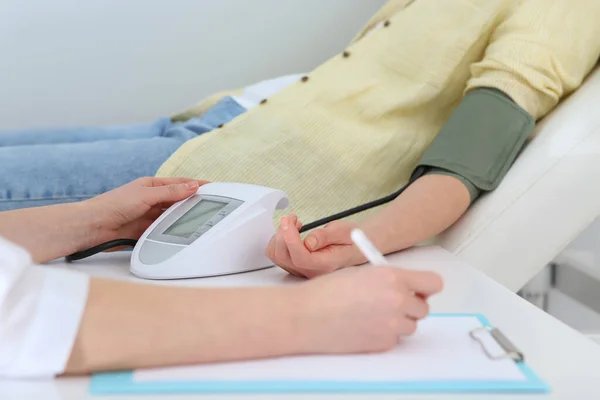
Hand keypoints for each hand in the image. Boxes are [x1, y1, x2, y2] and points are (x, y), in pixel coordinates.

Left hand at [80, 177, 207, 249]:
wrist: (93, 227)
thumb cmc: (113, 204)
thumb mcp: (146, 194)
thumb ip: (171, 192)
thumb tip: (192, 186)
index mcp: (151, 186)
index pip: (179, 184)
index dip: (196, 185)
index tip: (212, 186)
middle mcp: (152, 200)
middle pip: (178, 201)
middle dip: (193, 202)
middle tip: (211, 205)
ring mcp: (149, 216)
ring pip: (173, 216)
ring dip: (183, 218)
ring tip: (201, 220)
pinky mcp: (146, 232)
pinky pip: (164, 231)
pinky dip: (173, 231)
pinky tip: (183, 233)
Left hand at [266, 214, 365, 277]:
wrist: (354, 247)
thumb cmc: (351, 239)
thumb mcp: (343, 232)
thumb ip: (325, 237)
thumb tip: (308, 242)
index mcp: (325, 265)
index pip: (300, 258)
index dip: (290, 239)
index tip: (288, 220)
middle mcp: (311, 272)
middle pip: (284, 257)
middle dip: (283, 233)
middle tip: (292, 218)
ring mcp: (302, 271)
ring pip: (277, 257)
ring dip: (280, 236)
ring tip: (294, 223)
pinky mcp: (296, 267)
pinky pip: (278, 256)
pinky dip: (279, 241)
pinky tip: (291, 232)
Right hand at [296, 266, 442, 353]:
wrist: (305, 316)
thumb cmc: (325, 292)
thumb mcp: (360, 274)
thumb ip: (387, 279)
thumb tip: (405, 287)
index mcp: (391, 276)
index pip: (433, 282)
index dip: (425, 287)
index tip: (417, 290)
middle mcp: (397, 299)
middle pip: (424, 308)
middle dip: (410, 307)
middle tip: (389, 305)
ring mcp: (392, 324)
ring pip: (410, 326)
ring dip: (396, 322)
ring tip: (369, 316)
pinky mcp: (384, 344)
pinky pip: (394, 340)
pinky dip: (382, 336)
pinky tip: (361, 327)